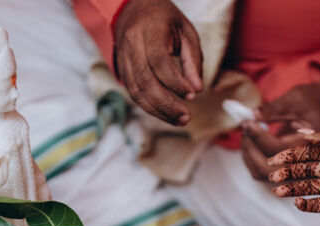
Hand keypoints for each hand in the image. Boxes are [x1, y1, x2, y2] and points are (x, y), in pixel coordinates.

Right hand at [114, 0, 202, 125]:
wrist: (134, 10)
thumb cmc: (164, 20)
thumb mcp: (186, 32)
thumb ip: (192, 60)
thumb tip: (197, 89)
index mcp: (150, 31)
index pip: (159, 62)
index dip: (175, 83)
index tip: (192, 95)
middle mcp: (132, 45)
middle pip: (145, 81)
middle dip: (167, 104)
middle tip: (185, 117)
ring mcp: (124, 60)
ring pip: (137, 92)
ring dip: (159, 111)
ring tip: (178, 121)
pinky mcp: (122, 72)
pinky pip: (134, 95)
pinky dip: (151, 108)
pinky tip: (166, 114)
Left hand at [241, 72, 319, 180]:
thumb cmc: (315, 100)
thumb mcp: (296, 99)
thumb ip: (275, 108)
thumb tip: (252, 115)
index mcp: (310, 145)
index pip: (278, 149)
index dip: (259, 137)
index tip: (248, 122)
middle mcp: (302, 162)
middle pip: (267, 169)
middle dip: (250, 149)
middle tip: (246, 127)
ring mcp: (292, 168)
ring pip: (261, 173)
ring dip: (248, 155)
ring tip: (247, 132)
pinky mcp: (284, 168)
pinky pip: (262, 172)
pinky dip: (251, 159)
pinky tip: (250, 141)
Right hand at [268, 132, 319, 223]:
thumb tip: (301, 131)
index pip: (306, 152)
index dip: (289, 155)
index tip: (273, 160)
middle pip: (304, 170)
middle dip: (287, 173)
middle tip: (271, 177)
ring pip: (307, 188)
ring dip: (291, 189)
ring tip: (277, 192)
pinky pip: (317, 205)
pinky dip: (306, 205)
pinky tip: (298, 203)